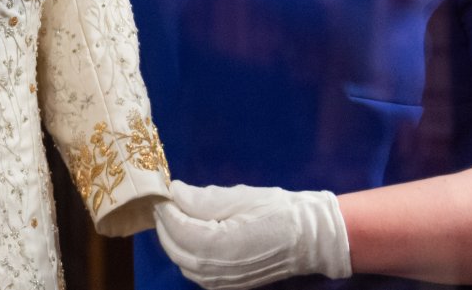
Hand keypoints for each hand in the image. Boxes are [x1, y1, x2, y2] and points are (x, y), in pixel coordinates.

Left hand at [153, 180, 351, 289]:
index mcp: (223, 245)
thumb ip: (204, 198)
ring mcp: (223, 281)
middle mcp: (219, 270)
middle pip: (176, 249)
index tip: (161, 192)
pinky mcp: (228, 284)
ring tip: (175, 214)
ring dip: (173, 239)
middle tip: (164, 201)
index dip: (167, 210)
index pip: (180, 229)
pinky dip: (185, 252)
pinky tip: (189, 233)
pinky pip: (195, 271)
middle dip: (165, 224)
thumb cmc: (279, 211)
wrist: (310, 238)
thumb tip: (174, 192)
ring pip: (183, 263)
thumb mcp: (242, 197)